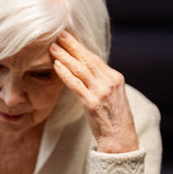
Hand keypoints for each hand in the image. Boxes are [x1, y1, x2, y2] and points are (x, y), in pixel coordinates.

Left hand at [50, 31, 138, 152]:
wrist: (120, 138)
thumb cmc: (114, 119)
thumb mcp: (112, 96)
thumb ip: (101, 83)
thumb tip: (86, 73)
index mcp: (115, 77)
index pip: (95, 58)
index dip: (80, 47)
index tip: (69, 38)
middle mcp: (109, 82)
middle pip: (87, 59)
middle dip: (72, 46)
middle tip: (59, 35)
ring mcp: (101, 92)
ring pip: (80, 69)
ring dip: (65, 56)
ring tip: (53, 47)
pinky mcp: (92, 103)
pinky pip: (76, 85)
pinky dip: (65, 74)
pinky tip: (56, 65)